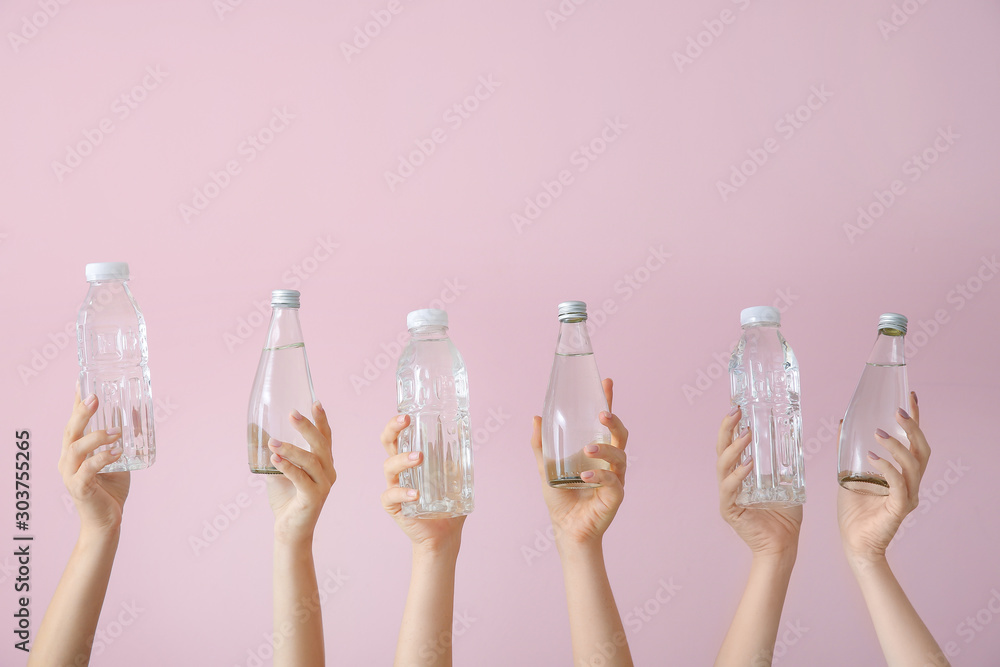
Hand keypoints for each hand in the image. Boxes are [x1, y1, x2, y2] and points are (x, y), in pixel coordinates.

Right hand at [59, 390, 129, 533]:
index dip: (77, 401)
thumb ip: (123, 439)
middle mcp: (68, 459)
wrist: (107, 520)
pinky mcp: (79, 488)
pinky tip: (117, 452)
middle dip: (82, 412)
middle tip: (96, 397)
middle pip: (70, 430)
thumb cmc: (111, 488)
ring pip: (76, 448)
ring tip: (117, 431)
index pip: (74, 421)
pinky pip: (87, 470)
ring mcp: (71, 474)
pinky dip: (102, 458)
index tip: (82, 381)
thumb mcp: (120, 458)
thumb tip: (138, 413)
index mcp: (75, 450)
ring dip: (97, 436)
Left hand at [266, 402, 335, 545]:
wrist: (289, 530)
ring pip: (311, 460)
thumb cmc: (286, 499)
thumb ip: (276, 454)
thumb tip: (258, 432)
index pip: (325, 437)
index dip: (321, 420)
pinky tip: (274, 459)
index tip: (315, 402)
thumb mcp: (279, 471)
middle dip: (307, 427)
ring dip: (291, 449)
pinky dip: (287, 467)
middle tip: (291, 414)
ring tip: (272, 442)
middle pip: (321, 444)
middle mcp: (328, 472)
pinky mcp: (314, 498)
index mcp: (324, 464)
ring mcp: (323, 485)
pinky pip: (301, 479)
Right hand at [380, 415, 465, 555]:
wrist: (445, 535)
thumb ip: (459, 459)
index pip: (400, 436)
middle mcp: (400, 471)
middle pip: (387, 444)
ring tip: (419, 458)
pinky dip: (403, 493)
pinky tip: (416, 494)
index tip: (407, 414)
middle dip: (392, 430)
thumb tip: (468, 436)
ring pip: (388, 467)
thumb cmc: (448, 504)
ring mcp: (395, 487)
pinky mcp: (394, 506)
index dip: (398, 423)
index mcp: (411, 460)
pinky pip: (391, 496)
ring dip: (402, 460)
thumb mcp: (458, 477)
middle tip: (405, 422)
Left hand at [531, 378, 627, 546]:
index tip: (607, 382)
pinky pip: (613, 480)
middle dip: (614, 420)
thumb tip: (536, 417)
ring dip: (605, 448)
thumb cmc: (561, 498)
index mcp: (596, 450)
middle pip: (620, 434)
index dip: (608, 401)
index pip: (605, 422)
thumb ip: (541, 445)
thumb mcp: (546, 467)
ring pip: (620, 454)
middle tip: (602, 412)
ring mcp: (615, 477)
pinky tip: (585, 476)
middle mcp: (609, 460)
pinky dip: (600, 475)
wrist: (566, 528)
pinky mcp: (615, 494)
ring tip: (588, 448)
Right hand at [716, 407, 801, 559]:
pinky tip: (748, 465)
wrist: (783, 545)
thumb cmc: (785, 516)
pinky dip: (738, 475)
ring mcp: (728, 494)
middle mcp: (731, 481)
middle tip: (736, 411)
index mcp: (741, 473)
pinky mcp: (729, 509)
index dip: (732, 425)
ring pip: (723, 465)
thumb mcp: (790, 483)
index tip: (738, 406)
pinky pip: (730, 488)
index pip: (732, 444)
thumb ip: (789, 465)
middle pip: (721, 449)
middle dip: (727, 429)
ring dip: (734, 448)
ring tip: (746, 435)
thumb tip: (798, 439)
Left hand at [838, 391, 928, 566]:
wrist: (854, 543)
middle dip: (912, 428)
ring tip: (878, 433)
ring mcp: (907, 496)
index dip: (915, 419)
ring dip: (896, 446)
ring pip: (913, 465)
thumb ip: (848, 451)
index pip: (914, 442)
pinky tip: (872, 458)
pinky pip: (899, 485)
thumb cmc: (854, 512)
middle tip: (896, 411)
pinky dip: (887, 468)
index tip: (911, 396)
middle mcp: (910, 483)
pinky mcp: (899, 509)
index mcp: (902, 474)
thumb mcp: (848, 473)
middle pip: (922, 450)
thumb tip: (843, 423)